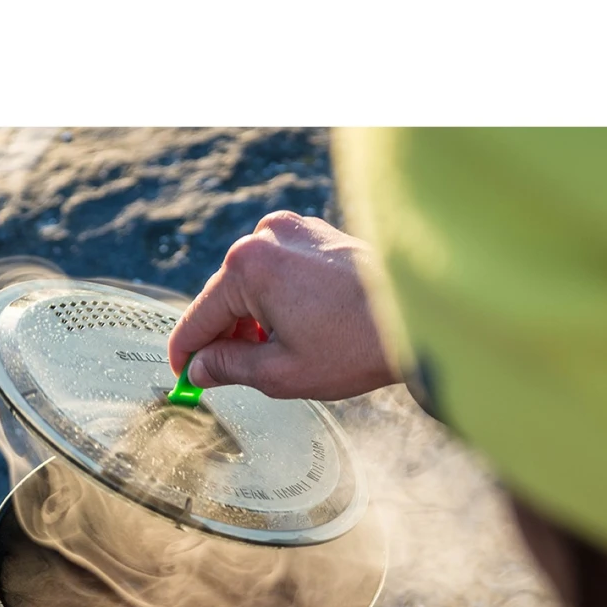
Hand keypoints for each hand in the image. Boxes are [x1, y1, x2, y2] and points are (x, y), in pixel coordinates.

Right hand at [167, 212, 399, 400]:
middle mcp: (266, 237)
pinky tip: (298, 329)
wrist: (423, 318)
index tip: (183, 377)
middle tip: (230, 376)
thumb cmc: (355, 347)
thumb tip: (200, 369)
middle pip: (225, 296)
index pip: (198, 317)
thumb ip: (230, 367)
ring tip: (278, 355)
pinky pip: (279, 268)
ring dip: (253, 318)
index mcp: (248, 267)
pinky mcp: (317, 232)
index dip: (187, 353)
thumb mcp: (281, 372)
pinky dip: (277, 299)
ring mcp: (294, 229)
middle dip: (226, 336)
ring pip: (252, 283)